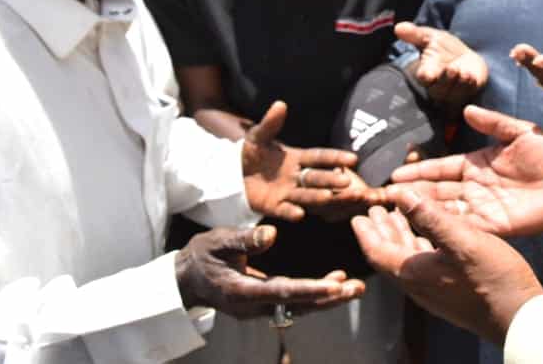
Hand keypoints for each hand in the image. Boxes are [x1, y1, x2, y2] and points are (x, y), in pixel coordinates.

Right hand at [176, 225, 364, 317]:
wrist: (187, 278)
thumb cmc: (202, 255)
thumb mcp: (218, 241)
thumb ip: (244, 239)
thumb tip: (271, 234)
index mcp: (242, 291)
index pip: (282, 291)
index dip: (310, 289)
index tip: (335, 285)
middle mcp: (253, 306)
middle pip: (297, 305)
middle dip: (328, 298)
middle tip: (355, 288)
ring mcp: (259, 308)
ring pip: (299, 307)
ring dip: (327, 299)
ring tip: (354, 288)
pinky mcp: (264, 304)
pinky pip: (294, 303)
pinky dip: (315, 295)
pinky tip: (334, 285)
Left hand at [241, 101, 385, 220]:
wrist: (229, 172)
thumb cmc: (249, 152)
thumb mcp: (258, 136)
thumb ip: (271, 123)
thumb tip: (281, 104)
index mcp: (297, 158)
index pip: (319, 157)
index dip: (335, 158)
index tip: (353, 159)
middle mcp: (296, 176)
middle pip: (317, 177)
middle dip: (332, 179)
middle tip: (347, 182)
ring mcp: (286, 192)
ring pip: (306, 194)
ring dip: (317, 196)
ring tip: (329, 197)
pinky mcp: (273, 206)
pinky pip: (284, 210)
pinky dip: (292, 212)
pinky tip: (300, 214)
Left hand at [352, 193, 542, 345]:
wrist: (518, 316)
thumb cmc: (493, 278)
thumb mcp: (462, 239)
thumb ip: (430, 216)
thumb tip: (400, 194)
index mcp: (415, 272)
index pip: (377, 252)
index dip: (366, 233)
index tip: (358, 216)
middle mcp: (420, 285)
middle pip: (390, 256)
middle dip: (381, 231)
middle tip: (374, 212)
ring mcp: (435, 292)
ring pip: (408, 261)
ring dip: (400, 237)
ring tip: (397, 217)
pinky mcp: (450, 293)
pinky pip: (424, 266)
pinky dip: (419, 246)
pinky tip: (430, 237)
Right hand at [386, 106, 542, 236]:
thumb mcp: (520, 131)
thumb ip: (493, 122)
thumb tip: (467, 110)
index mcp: (477, 164)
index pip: (442, 168)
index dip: (420, 171)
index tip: (397, 173)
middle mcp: (475, 187)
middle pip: (437, 191)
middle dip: (413, 193)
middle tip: (386, 195)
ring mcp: (483, 208)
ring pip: (445, 210)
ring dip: (423, 210)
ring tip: (399, 209)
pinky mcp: (494, 225)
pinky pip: (466, 227)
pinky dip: (446, 228)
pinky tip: (426, 228)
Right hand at [396, 22, 488, 108]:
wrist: (469, 58)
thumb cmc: (446, 49)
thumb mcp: (432, 37)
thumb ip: (415, 34)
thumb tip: (398, 27)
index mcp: (426, 73)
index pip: (423, 78)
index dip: (425, 76)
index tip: (427, 74)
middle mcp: (437, 86)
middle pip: (438, 88)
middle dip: (444, 79)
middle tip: (451, 68)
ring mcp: (452, 92)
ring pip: (452, 92)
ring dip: (457, 81)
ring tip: (460, 70)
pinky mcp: (467, 94)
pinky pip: (467, 92)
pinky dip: (468, 84)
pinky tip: (470, 75)